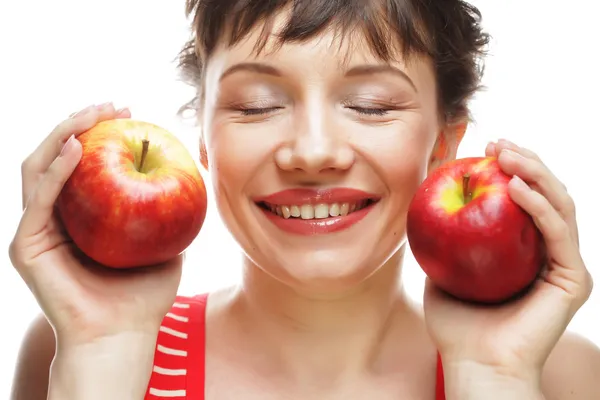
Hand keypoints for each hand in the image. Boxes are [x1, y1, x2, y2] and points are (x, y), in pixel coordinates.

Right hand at [9, 103, 182, 347]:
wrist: (124, 337)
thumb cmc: (144, 297)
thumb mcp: (167, 246)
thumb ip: (170, 215)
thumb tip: (194, 180)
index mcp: (80, 217)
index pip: (81, 163)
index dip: (100, 132)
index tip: (130, 113)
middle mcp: (54, 218)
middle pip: (56, 155)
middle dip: (82, 123)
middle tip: (115, 105)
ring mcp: (36, 231)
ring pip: (38, 166)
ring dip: (65, 134)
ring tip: (95, 114)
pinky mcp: (26, 247)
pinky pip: (39, 199)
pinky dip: (57, 170)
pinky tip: (80, 148)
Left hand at [423, 139, 592, 384]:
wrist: (473, 364)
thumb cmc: (457, 324)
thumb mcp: (441, 271)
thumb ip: (442, 239)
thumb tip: (427, 202)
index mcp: (524, 251)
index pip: (524, 198)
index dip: (509, 168)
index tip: (484, 148)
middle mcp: (549, 253)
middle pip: (547, 193)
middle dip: (525, 161)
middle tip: (497, 142)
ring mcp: (564, 265)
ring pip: (560, 204)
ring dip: (536, 172)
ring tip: (506, 154)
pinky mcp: (573, 280)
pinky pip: (557, 233)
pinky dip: (539, 206)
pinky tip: (514, 187)